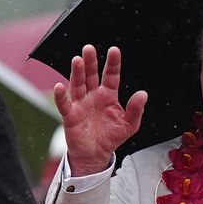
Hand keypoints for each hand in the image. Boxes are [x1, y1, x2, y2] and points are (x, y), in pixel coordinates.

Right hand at [54, 46, 146, 175]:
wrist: (96, 155)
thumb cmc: (111, 137)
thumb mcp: (129, 125)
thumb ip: (136, 109)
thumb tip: (142, 94)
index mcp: (108, 95)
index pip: (111, 75)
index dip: (112, 63)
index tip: (114, 50)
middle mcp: (93, 96)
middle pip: (91, 75)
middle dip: (90, 62)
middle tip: (89, 48)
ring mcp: (81, 104)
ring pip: (78, 84)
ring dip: (76, 73)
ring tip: (77, 60)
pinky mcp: (71, 116)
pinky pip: (65, 104)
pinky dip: (61, 96)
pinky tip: (60, 87)